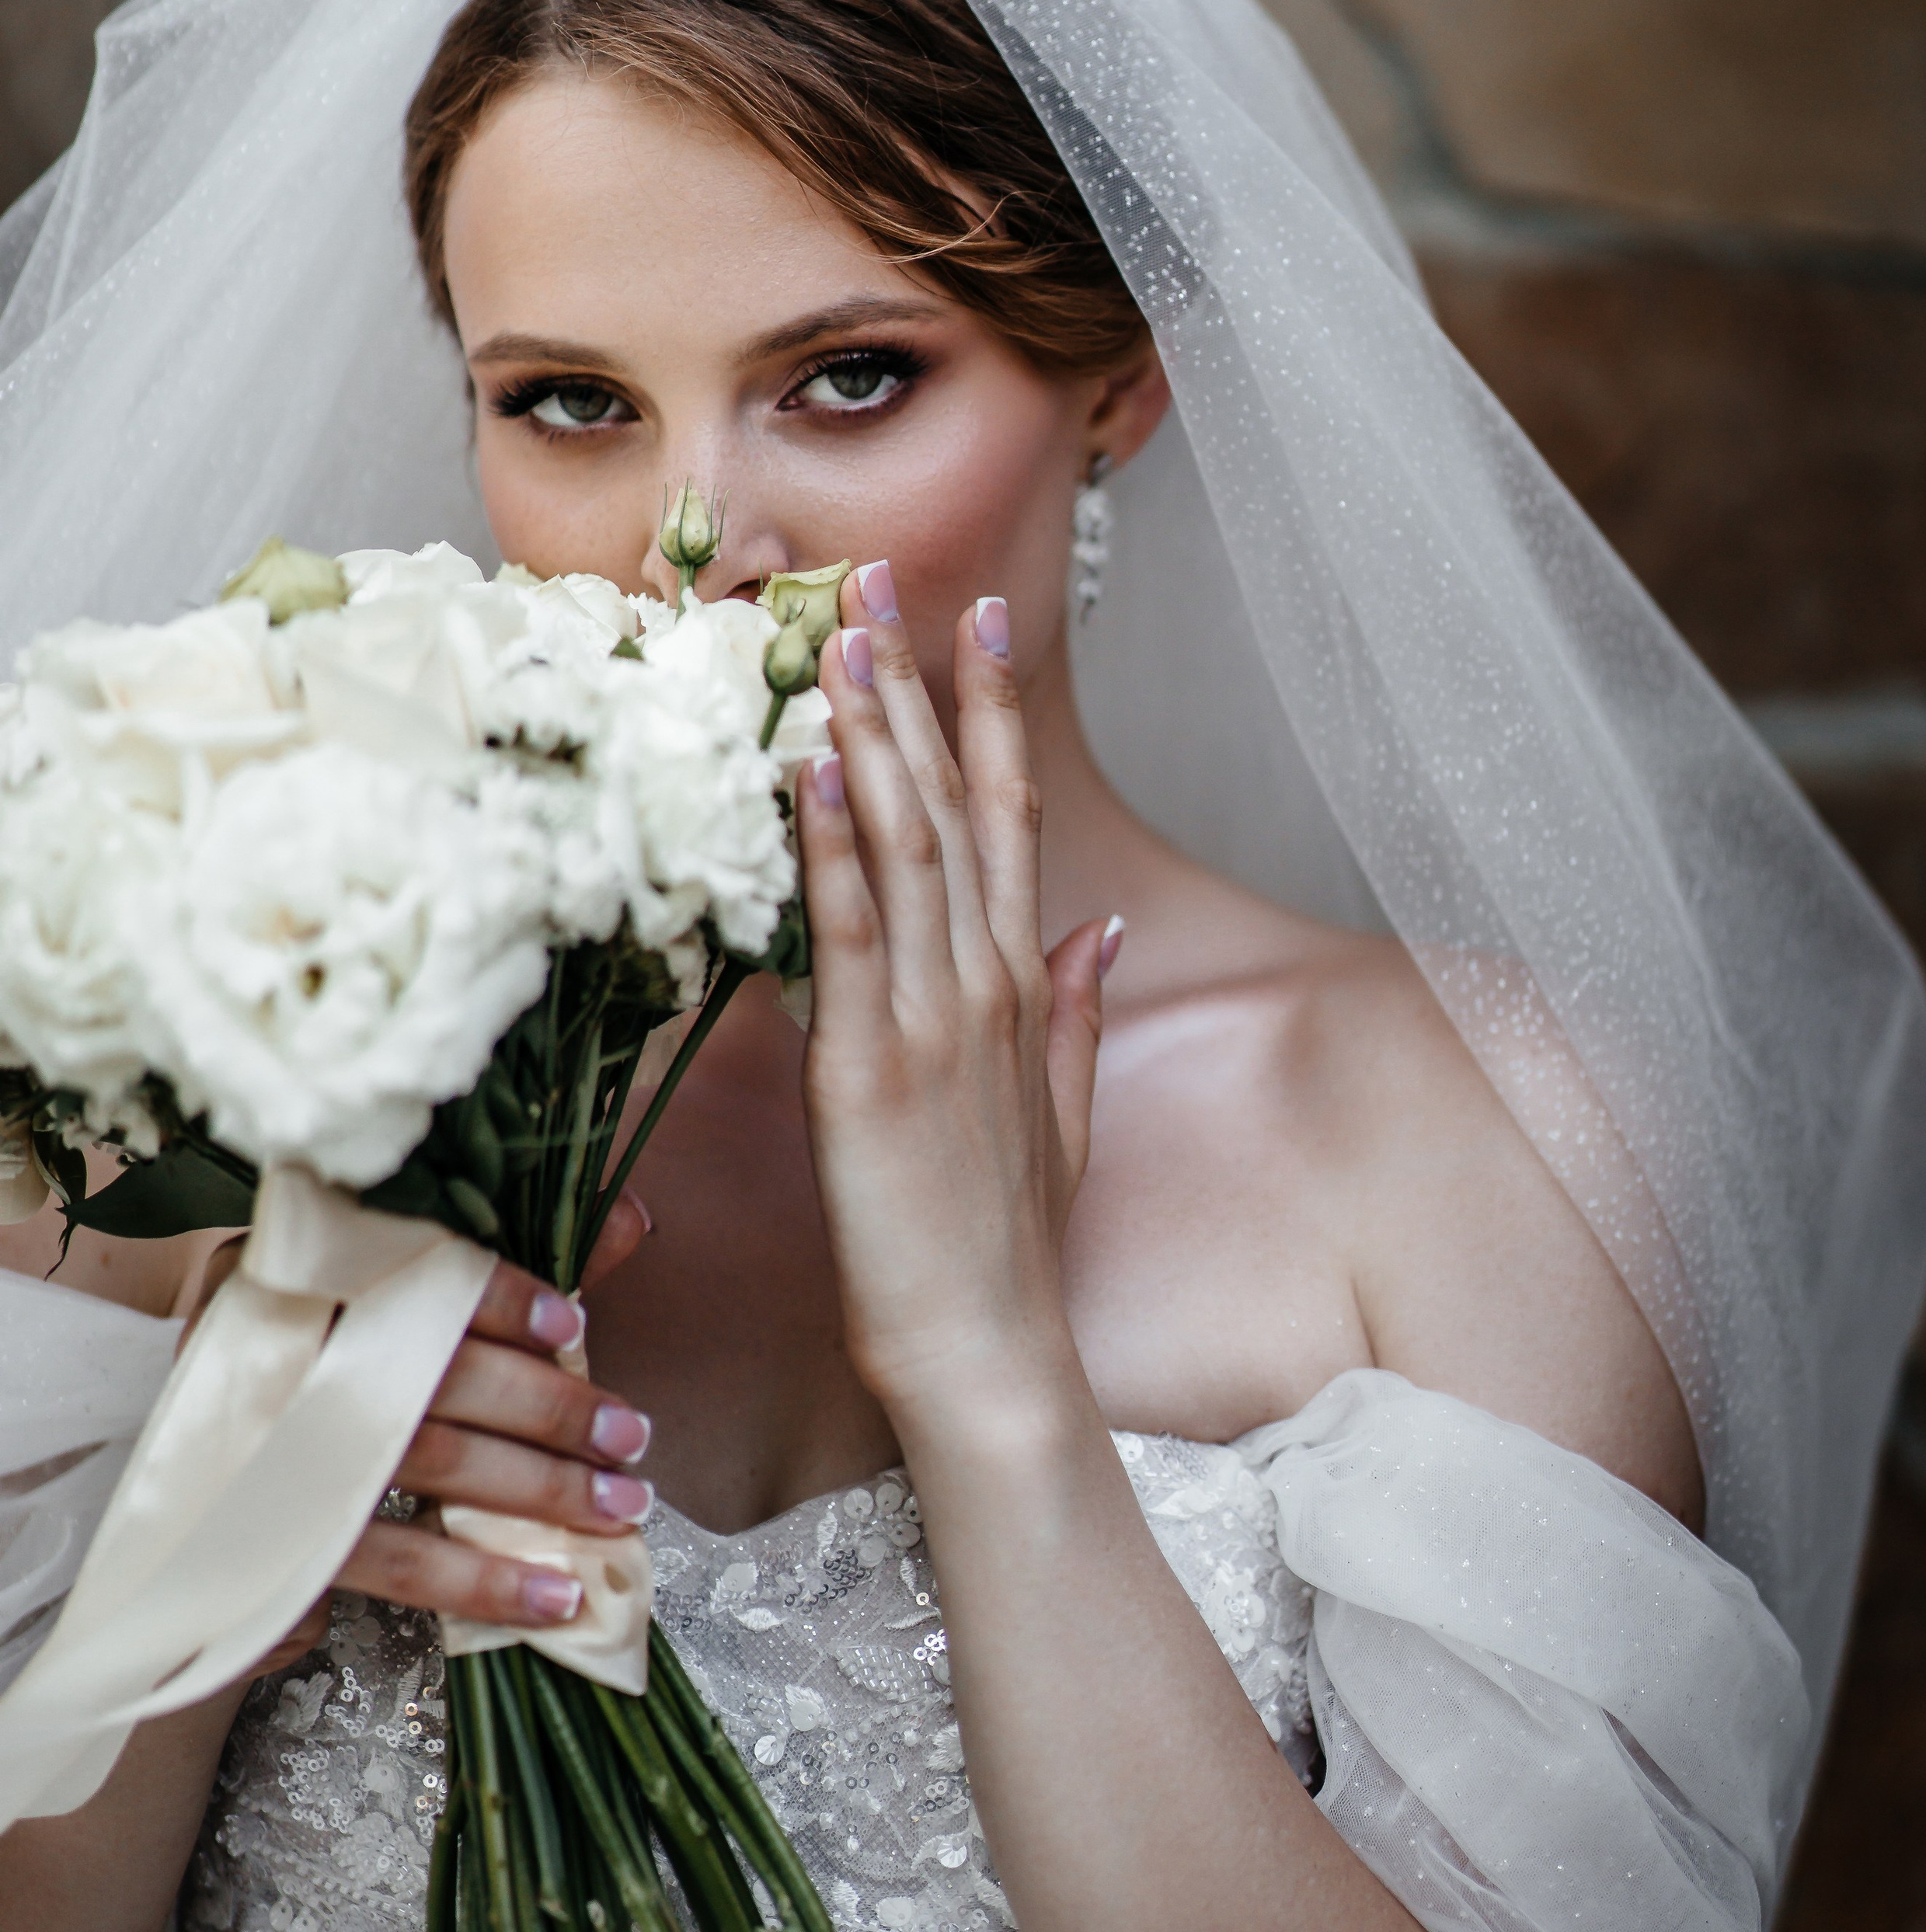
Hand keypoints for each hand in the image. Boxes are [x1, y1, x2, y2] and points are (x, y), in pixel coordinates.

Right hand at [197, 1193, 655, 1681]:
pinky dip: (481, 1580)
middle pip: (435, 1371)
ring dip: (535, 1490)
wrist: (214, 1452)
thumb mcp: (405, 1289)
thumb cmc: (341, 1350)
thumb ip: (516, 1262)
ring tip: (617, 1510)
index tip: (569, 1320)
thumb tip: (633, 1220)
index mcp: (321, 1269)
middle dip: (546, 1406)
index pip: (416, 1269)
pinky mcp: (286, 1533)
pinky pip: (395, 1561)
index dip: (496, 1294)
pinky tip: (552, 1596)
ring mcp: (285, 1443)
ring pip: (427, 1462)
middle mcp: (296, 1347)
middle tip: (630, 1437)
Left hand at [797, 573, 1113, 1419]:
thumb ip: (1078, 1009)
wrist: (988, 1351)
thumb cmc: (1008, 1241)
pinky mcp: (869, 1068)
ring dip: (871, 734)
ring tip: (838, 640)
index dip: (993, 714)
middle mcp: (987, 981)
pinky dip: (833, 846)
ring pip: (904, 845)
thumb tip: (1104, 926)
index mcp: (1023, 984)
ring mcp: (933, 1019)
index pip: (1013, 816)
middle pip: (955, 803)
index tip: (978, 621)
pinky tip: (816, 769)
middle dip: (918, 685)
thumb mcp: (1063, 1112)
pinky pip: (849, 934)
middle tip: (880, 580)